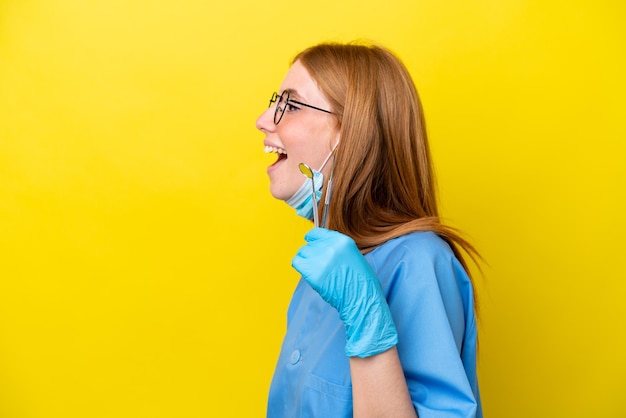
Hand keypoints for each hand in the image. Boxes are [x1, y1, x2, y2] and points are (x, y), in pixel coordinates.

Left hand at [292, 228, 397, 356]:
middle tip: (317, 265)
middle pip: (310, 244)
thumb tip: (321, 248)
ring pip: (302, 252)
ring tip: (315, 270)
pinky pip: (297, 262)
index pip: (318, 233)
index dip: (313, 238)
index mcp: (342, 241)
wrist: (361, 298)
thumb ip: (337, 250)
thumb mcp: (353, 256)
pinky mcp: (313, 273)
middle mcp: (330, 247)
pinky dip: (300, 266)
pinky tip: (307, 273)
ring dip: (306, 260)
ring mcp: (321, 259)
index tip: (309, 241)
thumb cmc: (360, 282)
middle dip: (311, 253)